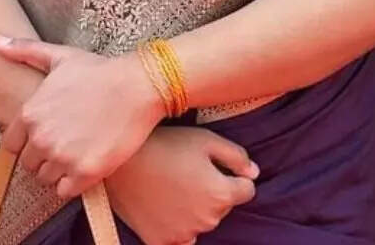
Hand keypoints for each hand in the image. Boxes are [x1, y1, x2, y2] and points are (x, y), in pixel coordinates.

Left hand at [0, 35, 164, 199]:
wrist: (137, 86)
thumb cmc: (99, 71)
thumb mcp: (60, 57)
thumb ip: (24, 51)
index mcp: (31, 113)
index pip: (11, 146)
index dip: (27, 142)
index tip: (46, 135)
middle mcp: (42, 138)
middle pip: (29, 164)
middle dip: (44, 156)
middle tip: (66, 141)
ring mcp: (62, 157)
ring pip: (46, 178)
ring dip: (58, 169)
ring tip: (77, 150)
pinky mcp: (84, 173)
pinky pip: (65, 191)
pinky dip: (73, 182)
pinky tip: (86, 164)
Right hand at [106, 126, 258, 244]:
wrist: (121, 158)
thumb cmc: (166, 143)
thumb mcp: (206, 139)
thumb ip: (236, 157)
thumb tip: (253, 174)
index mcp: (221, 195)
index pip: (246, 190)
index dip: (234, 175)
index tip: (217, 164)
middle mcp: (207, 220)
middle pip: (222, 207)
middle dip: (213, 191)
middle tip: (188, 169)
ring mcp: (183, 234)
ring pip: (201, 223)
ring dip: (195, 209)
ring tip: (173, 184)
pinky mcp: (160, 242)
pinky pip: (180, 239)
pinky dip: (177, 226)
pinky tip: (164, 205)